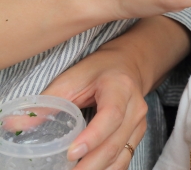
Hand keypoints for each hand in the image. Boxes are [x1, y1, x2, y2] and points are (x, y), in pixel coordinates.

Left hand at [42, 49, 147, 169]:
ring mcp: (139, 123)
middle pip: (115, 142)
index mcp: (120, 88)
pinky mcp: (137, 134)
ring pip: (122, 155)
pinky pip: (124, 158)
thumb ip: (47, 102)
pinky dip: (107, 169)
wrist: (127, 66)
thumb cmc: (99, 71)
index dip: (93, 137)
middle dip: (91, 165)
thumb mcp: (72, 78)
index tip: (72, 153)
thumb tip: (16, 125)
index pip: (111, 115)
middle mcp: (135, 107)